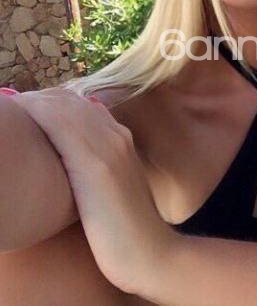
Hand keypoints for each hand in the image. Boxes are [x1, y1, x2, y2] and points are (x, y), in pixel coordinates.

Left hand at [9, 87, 181, 294]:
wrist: (149, 251)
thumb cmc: (127, 229)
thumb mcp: (114, 190)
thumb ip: (99, 170)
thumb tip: (71, 164)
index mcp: (122, 140)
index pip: (83, 107)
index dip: (55, 103)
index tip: (30, 107)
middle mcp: (116, 136)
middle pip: (72, 102)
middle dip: (41, 99)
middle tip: (12, 102)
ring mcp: (108, 147)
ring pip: (65, 108)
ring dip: (34, 102)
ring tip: (9, 104)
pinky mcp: (94, 165)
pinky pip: (60, 125)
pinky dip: (38, 113)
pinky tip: (20, 112)